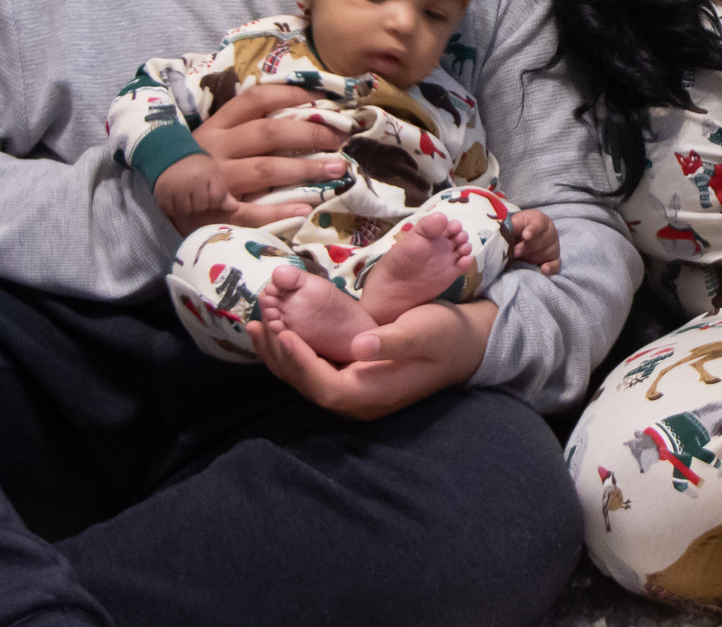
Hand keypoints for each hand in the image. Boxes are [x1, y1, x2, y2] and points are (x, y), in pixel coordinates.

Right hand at [154, 153, 234, 224]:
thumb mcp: (213, 173)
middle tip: (196, 192)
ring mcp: (175, 188)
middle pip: (202, 207)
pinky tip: (175, 198)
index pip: (217, 199)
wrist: (170, 154)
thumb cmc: (197, 166)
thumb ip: (223, 193)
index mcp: (208, 173)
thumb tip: (234, 208)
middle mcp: (192, 181)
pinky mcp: (161, 194)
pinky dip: (173, 208)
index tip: (210, 191)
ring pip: (186, 211)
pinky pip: (170, 211)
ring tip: (186, 195)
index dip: (215, 198)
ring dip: (187, 207)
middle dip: (201, 203)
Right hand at [160, 85, 350, 236]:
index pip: (255, 99)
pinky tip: (306, 208)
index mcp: (217, 126)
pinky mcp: (215, 213)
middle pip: (268, 133)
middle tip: (342, 137)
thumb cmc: (202, 167)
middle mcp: (215, 148)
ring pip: (265, 169)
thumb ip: (251, 126)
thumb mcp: (219, 140)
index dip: (292, 95)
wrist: (164, 204)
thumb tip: (305, 111)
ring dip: (305, 167)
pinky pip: (251, 211)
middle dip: (310, 132)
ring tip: (337, 168)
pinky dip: (280, 210)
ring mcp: (215, 181)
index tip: (324, 99)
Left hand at [245, 298, 496, 420]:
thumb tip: (359, 345)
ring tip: (257, 324)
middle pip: (308, 385)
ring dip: (279, 353)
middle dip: (281, 355)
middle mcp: (359, 400)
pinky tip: (277, 329)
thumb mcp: (424, 331)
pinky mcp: (351, 376)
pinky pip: (314, 369)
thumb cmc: (446, 336)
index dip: (302, 363)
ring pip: (306, 379)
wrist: (465, 345)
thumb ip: (392, 342)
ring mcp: (354, 391)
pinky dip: (293, 351)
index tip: (284, 332)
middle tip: (261, 321)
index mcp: (375, 392)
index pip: (326, 387)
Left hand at [507, 209, 560, 274]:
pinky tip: (543, 269)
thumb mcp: (511, 224)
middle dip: (528, 247)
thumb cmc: (516, 230)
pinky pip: (556, 264)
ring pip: (548, 252)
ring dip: (533, 257)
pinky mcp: (555, 258)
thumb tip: (505, 231)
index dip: (533, 229)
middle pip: (544, 239)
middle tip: (515, 252)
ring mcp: (554, 245)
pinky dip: (551, 267)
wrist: (520, 239)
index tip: (525, 236)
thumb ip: (509, 227)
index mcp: (540, 219)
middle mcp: (550, 231)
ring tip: (522, 259)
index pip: (539, 223)